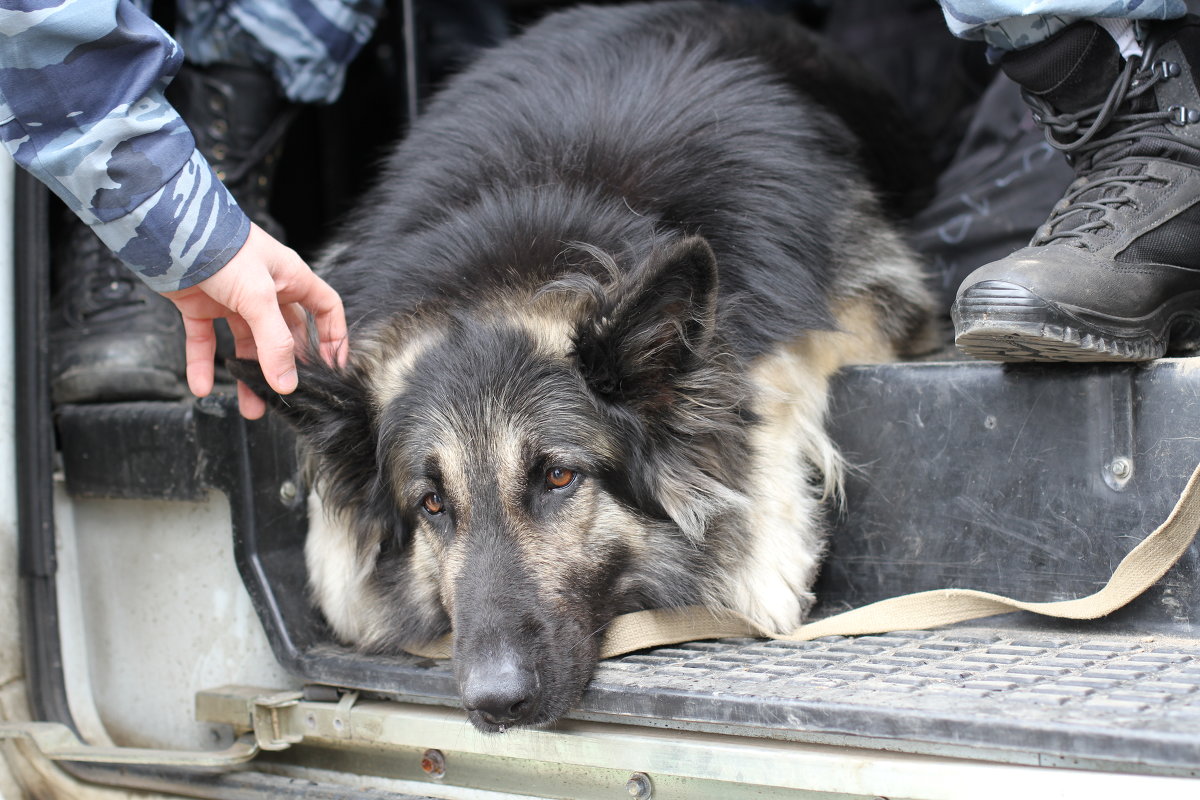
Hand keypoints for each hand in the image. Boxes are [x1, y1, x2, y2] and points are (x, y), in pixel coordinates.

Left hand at [162, 222, 348, 418]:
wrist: (167, 230)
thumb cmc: (221, 246)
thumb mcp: (258, 297)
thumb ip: (274, 342)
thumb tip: (287, 383)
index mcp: (289, 279)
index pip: (324, 309)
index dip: (333, 337)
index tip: (333, 367)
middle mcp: (265, 290)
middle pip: (284, 335)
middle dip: (284, 367)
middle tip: (285, 396)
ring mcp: (233, 299)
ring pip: (246, 344)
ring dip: (246, 375)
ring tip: (249, 406)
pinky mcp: (201, 305)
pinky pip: (206, 341)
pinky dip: (204, 364)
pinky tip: (202, 386)